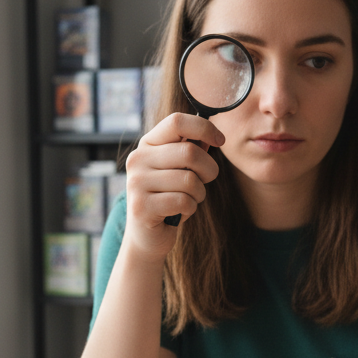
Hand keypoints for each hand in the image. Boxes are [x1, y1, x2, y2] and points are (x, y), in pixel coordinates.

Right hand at [122, 112, 224, 261]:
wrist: (148, 236)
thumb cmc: (169, 198)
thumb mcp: (180, 170)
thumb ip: (192, 151)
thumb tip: (211, 136)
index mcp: (148, 144)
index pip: (177, 122)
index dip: (204, 128)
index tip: (220, 140)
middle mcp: (138, 159)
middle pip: (190, 152)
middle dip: (209, 170)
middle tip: (205, 182)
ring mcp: (136, 183)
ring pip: (189, 180)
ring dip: (199, 193)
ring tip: (188, 200)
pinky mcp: (141, 206)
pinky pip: (183, 201)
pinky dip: (190, 208)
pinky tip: (179, 212)